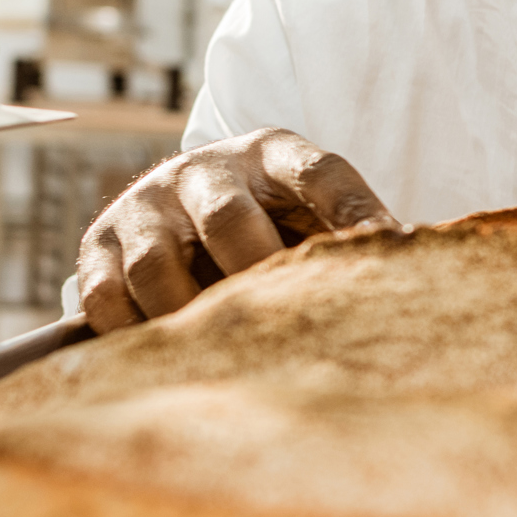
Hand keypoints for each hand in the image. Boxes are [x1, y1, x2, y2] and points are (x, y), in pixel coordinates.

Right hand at [77, 128, 400, 331]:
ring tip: (226, 358)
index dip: (356, 214)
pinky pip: (106, 297)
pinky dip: (135, 335)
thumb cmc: (273, 222)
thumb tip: (418, 274)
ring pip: (157, 266)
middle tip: (289, 330)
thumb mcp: (314, 213)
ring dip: (190, 318)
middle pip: (229, 221)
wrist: (182, 204)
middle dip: (256, 278)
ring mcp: (146, 203)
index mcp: (275, 155)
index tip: (388, 253)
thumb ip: (355, 237)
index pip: (322, 175)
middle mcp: (206, 170)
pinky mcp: (98, 243)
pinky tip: (170, 360)